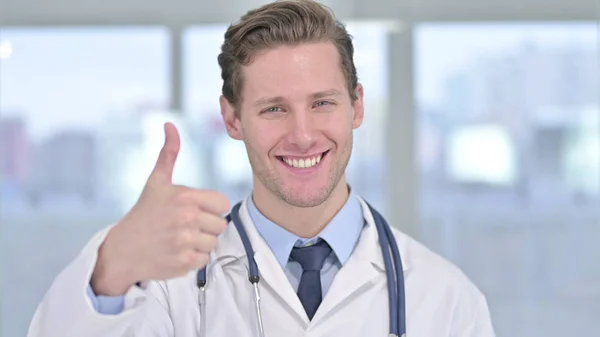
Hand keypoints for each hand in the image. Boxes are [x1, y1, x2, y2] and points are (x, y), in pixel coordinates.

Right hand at [91, 122, 230, 295]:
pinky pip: (204, 259)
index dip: (210, 208)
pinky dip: (193, 258)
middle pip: (220, 225)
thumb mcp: (157, 182)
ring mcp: (185, 242)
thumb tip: (170, 125)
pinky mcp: (184, 262)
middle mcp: (187, 218)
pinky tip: (177, 251)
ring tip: (180, 239)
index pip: (222, 204)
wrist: (122, 249)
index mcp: (185, 197)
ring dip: (201, 243)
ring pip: (214, 243)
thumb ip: (168, 154)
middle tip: (184, 226)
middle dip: (206, 226)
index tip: (194, 210)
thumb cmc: (143, 214)